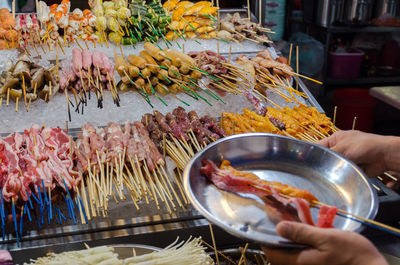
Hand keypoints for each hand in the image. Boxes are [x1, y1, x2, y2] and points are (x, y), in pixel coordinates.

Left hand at [262, 221, 386, 264]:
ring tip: (301, 210)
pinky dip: (307, 234)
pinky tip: (312, 221)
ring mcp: (309, 263)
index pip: (272, 251)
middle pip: (282, 248)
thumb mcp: (326, 238)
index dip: (267, 236)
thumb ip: (301, 233)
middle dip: (284, 228)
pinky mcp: (318, 262)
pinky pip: (306, 248)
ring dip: (296, 229)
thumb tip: (279, 227)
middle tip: (286, 211)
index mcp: (299, 261)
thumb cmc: (351, 255)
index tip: (269, 219)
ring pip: (294, 246)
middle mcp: (301, 264)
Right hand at [317, 130, 399, 176]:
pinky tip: (336, 178)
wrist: (384, 156)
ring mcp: (346, 159)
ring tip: (327, 174)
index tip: (303, 161)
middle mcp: (340, 148)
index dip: (311, 153)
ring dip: (333, 170)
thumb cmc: (366, 145)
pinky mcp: (351, 169)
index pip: (319, 146)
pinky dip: (340, 175)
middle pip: (325, 158)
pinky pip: (341, 174)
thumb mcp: (343, 147)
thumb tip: (316, 160)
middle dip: (322, 163)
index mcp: (336, 139)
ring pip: (333, 167)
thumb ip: (329, 154)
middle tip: (315, 170)